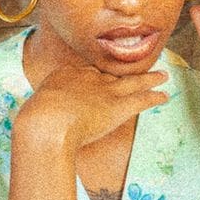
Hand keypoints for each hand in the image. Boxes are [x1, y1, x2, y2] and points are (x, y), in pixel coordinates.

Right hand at [15, 61, 166, 157]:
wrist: (46, 122)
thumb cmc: (35, 123)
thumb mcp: (34, 114)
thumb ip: (42, 118)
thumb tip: (35, 130)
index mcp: (65, 76)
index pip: (85, 74)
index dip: (95, 78)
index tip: (100, 79)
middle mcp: (88, 78)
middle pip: (111, 74)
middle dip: (124, 73)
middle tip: (136, 69)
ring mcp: (105, 91)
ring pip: (132, 82)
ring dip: (149, 79)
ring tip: (163, 75)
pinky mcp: (119, 106)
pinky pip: (142, 99)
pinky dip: (155, 97)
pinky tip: (164, 96)